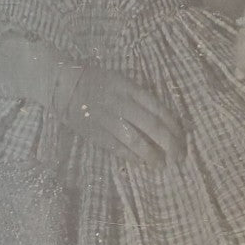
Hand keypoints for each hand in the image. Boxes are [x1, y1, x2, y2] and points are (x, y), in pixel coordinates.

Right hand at [0, 34, 183, 166]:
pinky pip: (118, 148)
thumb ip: (140, 98)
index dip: (175, 127)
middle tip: (179, 157)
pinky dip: (132, 157)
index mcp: (130, 89)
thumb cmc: (94, 80)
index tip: (183, 138)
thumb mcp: (121, 80)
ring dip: (153, 155)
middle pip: (153, 127)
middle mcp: (122, 104)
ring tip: (162, 165)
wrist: (62, 83)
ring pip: (137, 141)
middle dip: (170, 144)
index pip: (160, 110)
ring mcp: (108, 120)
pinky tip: (142, 163)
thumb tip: (164, 119)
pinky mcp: (96, 133)